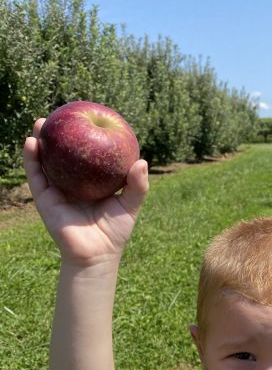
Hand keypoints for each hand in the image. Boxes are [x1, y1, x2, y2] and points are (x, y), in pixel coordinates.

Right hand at [23, 118, 148, 265]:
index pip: (87, 155)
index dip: (86, 137)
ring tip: (40, 122)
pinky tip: (31, 143)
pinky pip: (35, 175)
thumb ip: (137, 185)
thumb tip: (141, 161)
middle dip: (60, 134)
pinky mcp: (44, 198)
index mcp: (91, 182)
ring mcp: (57, 189)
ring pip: (45, 161)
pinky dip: (31, 159)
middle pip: (64, 154)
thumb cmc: (116, 231)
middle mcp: (72, 182)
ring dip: (40, 140)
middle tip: (61, 114)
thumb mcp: (130, 205)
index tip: (87, 118)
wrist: (97, 254)